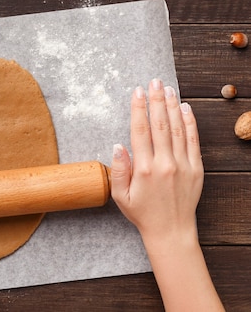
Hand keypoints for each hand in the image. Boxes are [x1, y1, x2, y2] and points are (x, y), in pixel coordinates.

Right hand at [110, 78, 202, 243]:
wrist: (170, 231)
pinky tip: (185, 108)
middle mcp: (165, 164)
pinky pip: (193, 140)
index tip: (137, 92)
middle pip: (160, 124)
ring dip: (172, 106)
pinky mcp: (196, 169)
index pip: (140, 131)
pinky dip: (189, 122)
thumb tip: (117, 145)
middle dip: (156, 100)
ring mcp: (183, 165)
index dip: (138, 108)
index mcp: (144, 169)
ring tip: (167, 89)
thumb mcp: (120, 196)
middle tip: (154, 82)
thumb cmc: (142, 213)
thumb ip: (118, 170)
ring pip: (177, 128)